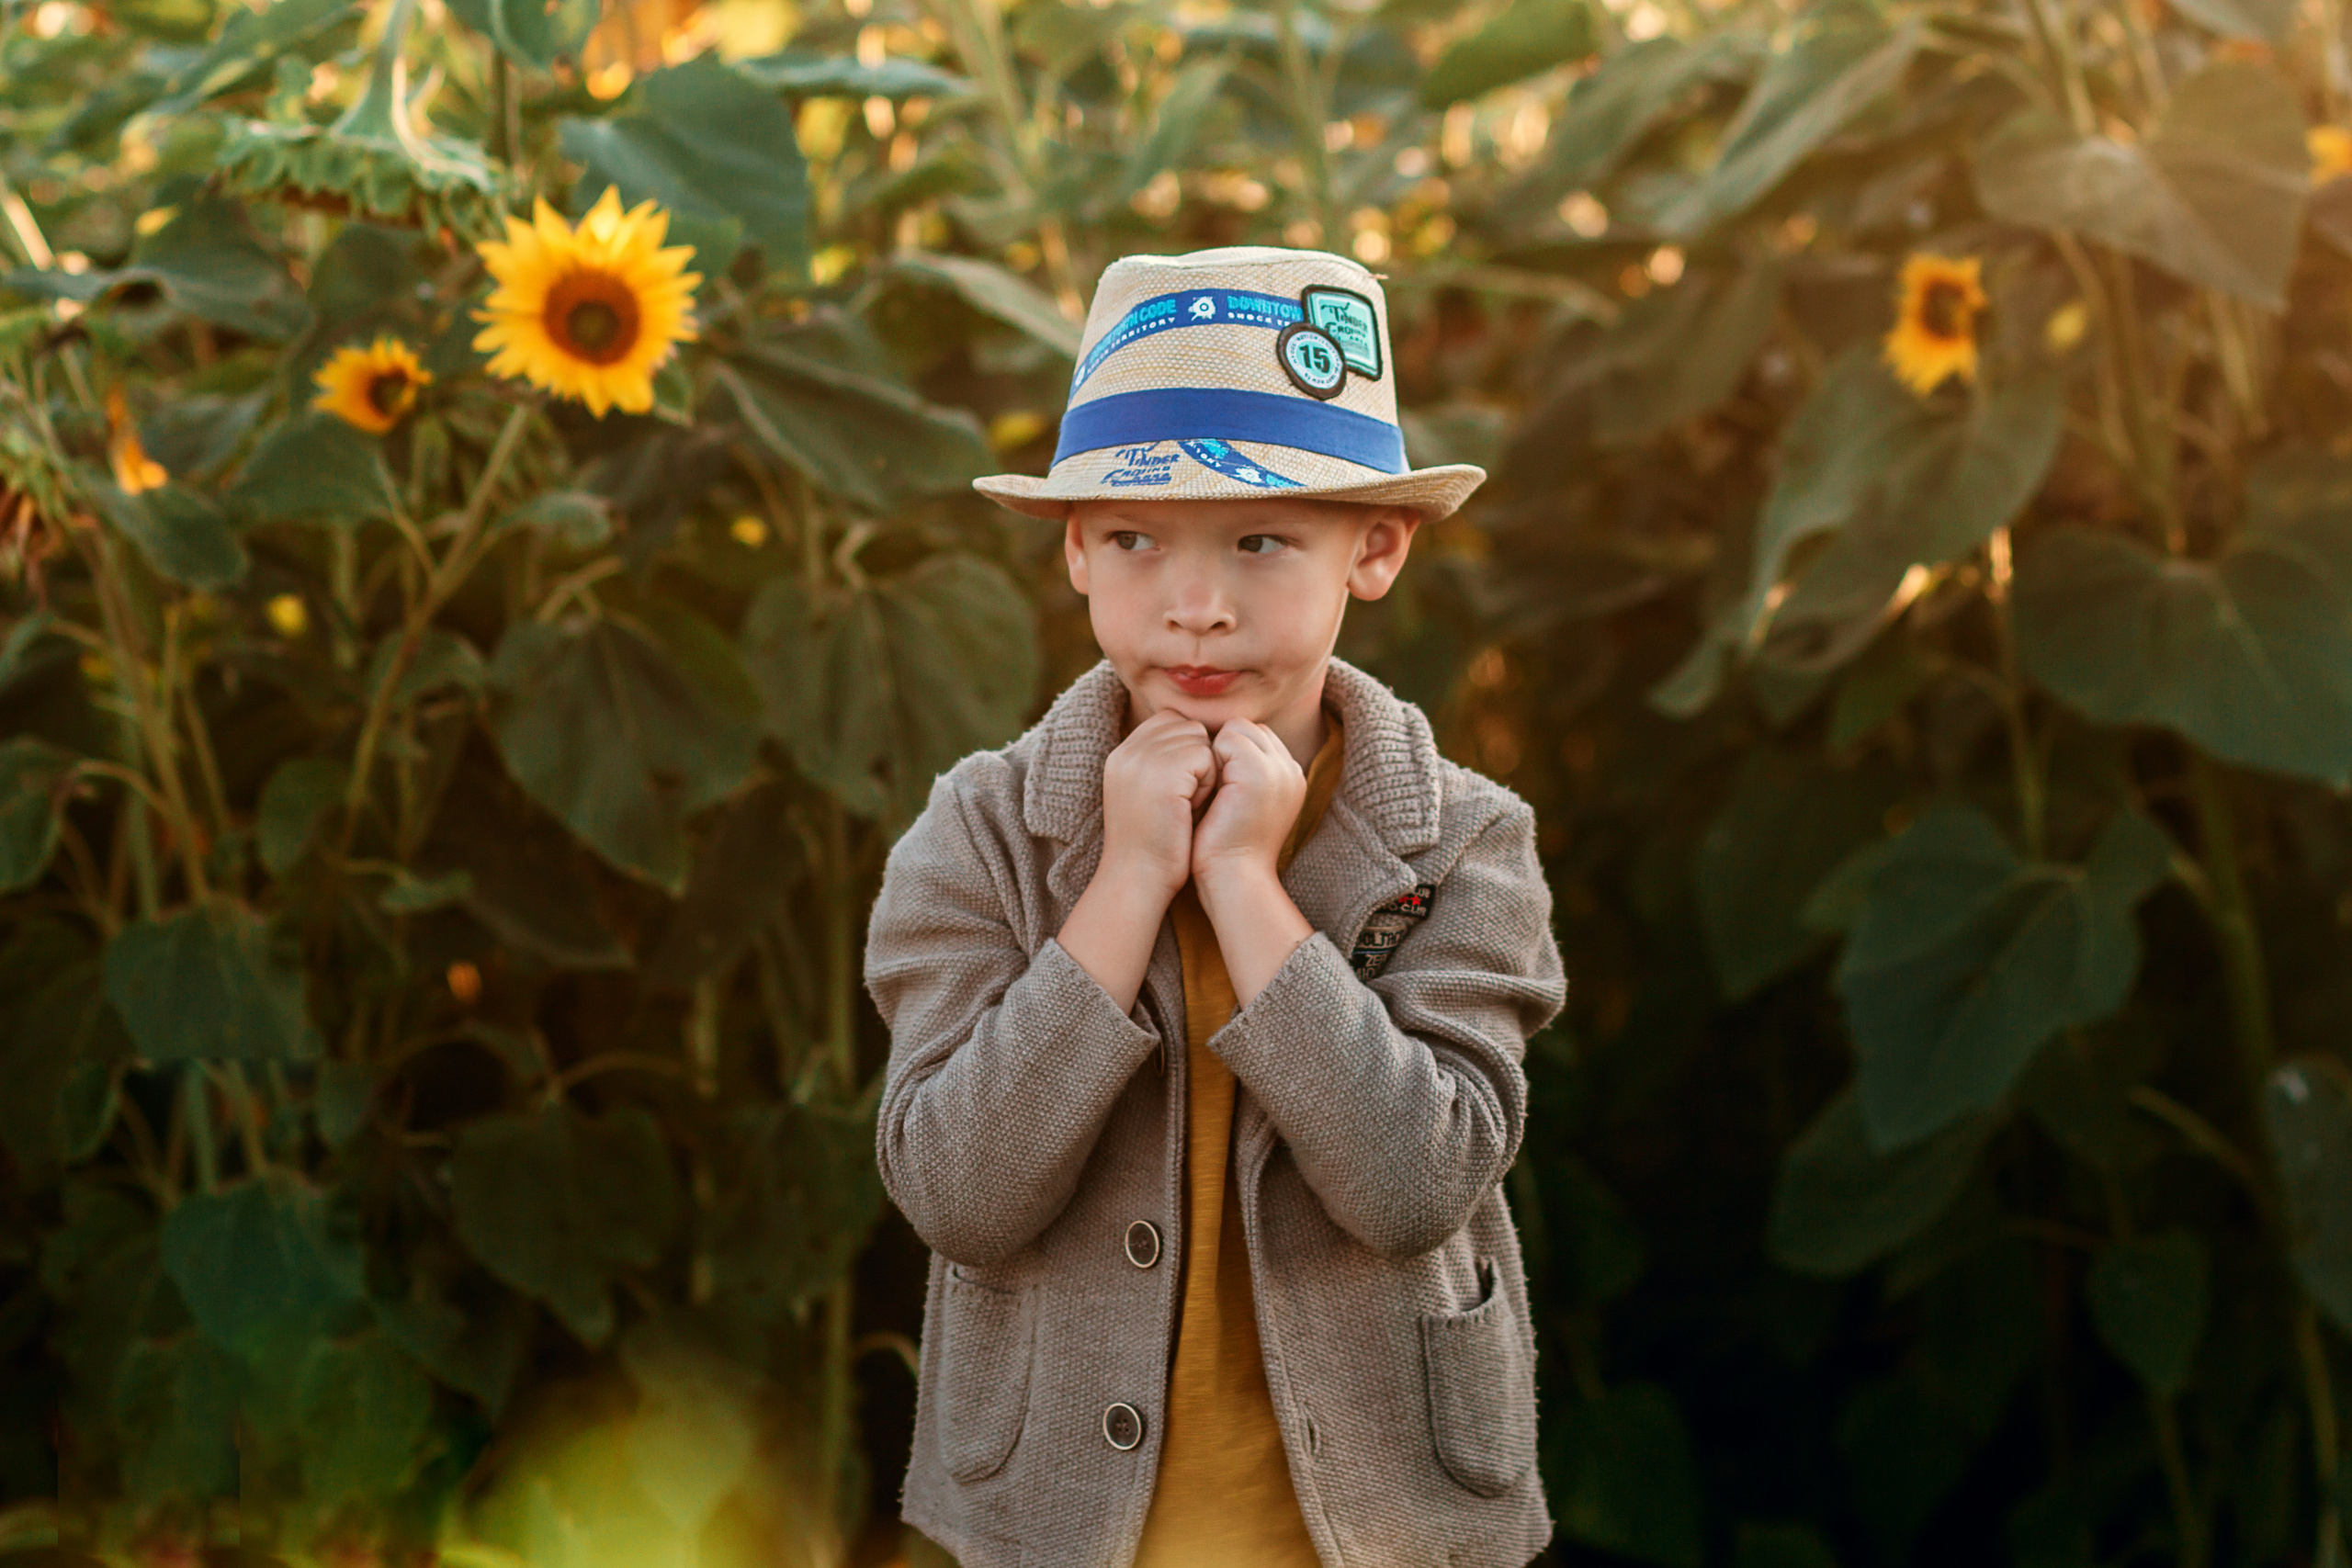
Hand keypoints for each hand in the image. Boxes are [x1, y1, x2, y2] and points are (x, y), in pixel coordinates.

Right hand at [1100, 709, 1218, 901]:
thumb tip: (1199, 737)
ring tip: (1186, 804)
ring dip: (1204, 771)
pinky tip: (1191, 809)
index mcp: (1121, 754)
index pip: (1168, 721)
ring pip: (1199, 739)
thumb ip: (1163, 762)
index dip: (1187, 748)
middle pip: (1187, 727)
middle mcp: (1128, 751)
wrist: (1138, 879)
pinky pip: (1206, 758)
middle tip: (1184, 799)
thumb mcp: (1147, 794)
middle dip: (1197, 759)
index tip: (1181, 785)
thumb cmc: (1153, 844)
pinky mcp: (1164, 774)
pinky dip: (1207, 784)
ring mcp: (1142, 760)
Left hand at [1190, 718, 1306, 897]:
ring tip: (1211, 789)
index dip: (1229, 754)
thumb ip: (1237, 773)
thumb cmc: (1225, 847)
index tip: (1216, 787)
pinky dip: (1210, 758)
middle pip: (1248, 728)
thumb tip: (1210, 745)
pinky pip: (1227, 737)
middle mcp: (1291, 769)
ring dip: (1216, 753)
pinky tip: (1208, 789)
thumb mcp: (1237, 803)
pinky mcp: (1259, 771)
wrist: (1233, 879)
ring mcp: (1279, 768)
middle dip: (1224, 749)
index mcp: (1289, 778)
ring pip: (1238, 729)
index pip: (1255, 737)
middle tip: (1211, 788)